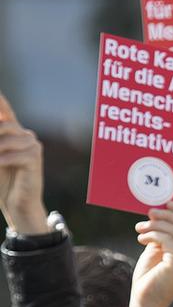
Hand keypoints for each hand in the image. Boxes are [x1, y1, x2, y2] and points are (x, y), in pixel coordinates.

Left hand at [0, 93, 46, 233]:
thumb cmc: (3, 183)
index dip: (1, 101)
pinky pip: (15, 155)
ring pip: (8, 139)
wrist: (19, 205)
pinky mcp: (35, 159)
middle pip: (5, 124)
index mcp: (15, 134)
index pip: (6, 111)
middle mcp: (25, 136)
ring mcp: (32, 146)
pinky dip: (2, 161)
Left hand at [130, 201, 172, 306]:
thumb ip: (166, 235)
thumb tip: (163, 213)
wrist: (144, 305)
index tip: (168, 204)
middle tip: (150, 212)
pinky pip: (168, 238)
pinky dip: (153, 234)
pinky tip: (142, 237)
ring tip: (141, 227)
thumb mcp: (160, 252)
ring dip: (156, 224)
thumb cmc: (149, 281)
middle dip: (167, 215)